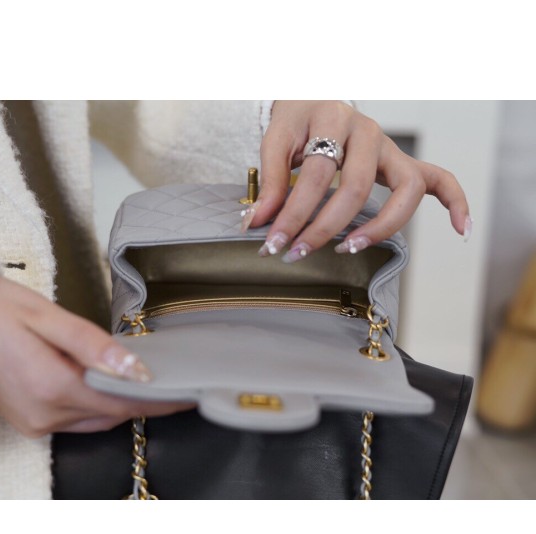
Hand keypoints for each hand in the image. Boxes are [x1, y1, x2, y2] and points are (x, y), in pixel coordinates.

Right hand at [0, 276, 190, 437]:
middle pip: (111, 413)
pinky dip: (96, 403)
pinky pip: (76, 418)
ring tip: (141, 379)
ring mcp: (34, 422)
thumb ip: (94, 345)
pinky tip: (103, 382)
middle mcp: (43, 415)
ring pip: (95, 418)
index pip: (122, 403)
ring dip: (119, 402)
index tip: (187, 398)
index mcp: (51, 387)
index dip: (158, 402)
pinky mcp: (28, 420)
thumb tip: (134, 368)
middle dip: (142, 400)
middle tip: (170, 381)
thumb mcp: (50, 317)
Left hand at [242, 101, 469, 260]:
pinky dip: (455, 202)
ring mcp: (390, 148)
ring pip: (406, 187)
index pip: (315, 175)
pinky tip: (460, 228)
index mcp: (333, 120)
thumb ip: (269, 180)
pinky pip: (440, 179)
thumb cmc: (297, 120)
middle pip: (356, 185)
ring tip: (351, 249)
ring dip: (382, 225)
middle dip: (326, 226)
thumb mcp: (275, 141)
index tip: (273, 244)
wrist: (314, 96)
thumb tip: (257, 223)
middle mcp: (369, 131)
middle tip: (299, 252)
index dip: (292, 214)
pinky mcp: (402, 162)